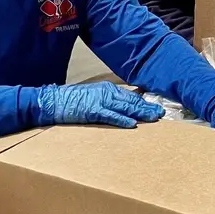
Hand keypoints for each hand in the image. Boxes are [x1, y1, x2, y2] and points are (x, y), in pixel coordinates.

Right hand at [38, 81, 165, 128]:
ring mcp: (100, 101)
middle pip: (131, 101)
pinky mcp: (93, 110)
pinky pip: (110, 115)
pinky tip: (132, 124)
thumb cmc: (72, 100)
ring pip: (125, 107)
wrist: (53, 100)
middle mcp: (107, 92)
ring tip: (153, 118)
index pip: (131, 97)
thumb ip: (108, 101)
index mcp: (108, 89)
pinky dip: (122, 119)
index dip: (144, 103)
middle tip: (161, 114)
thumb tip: (123, 109)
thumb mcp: (93, 97)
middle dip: (147, 108)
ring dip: (140, 113)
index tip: (156, 109)